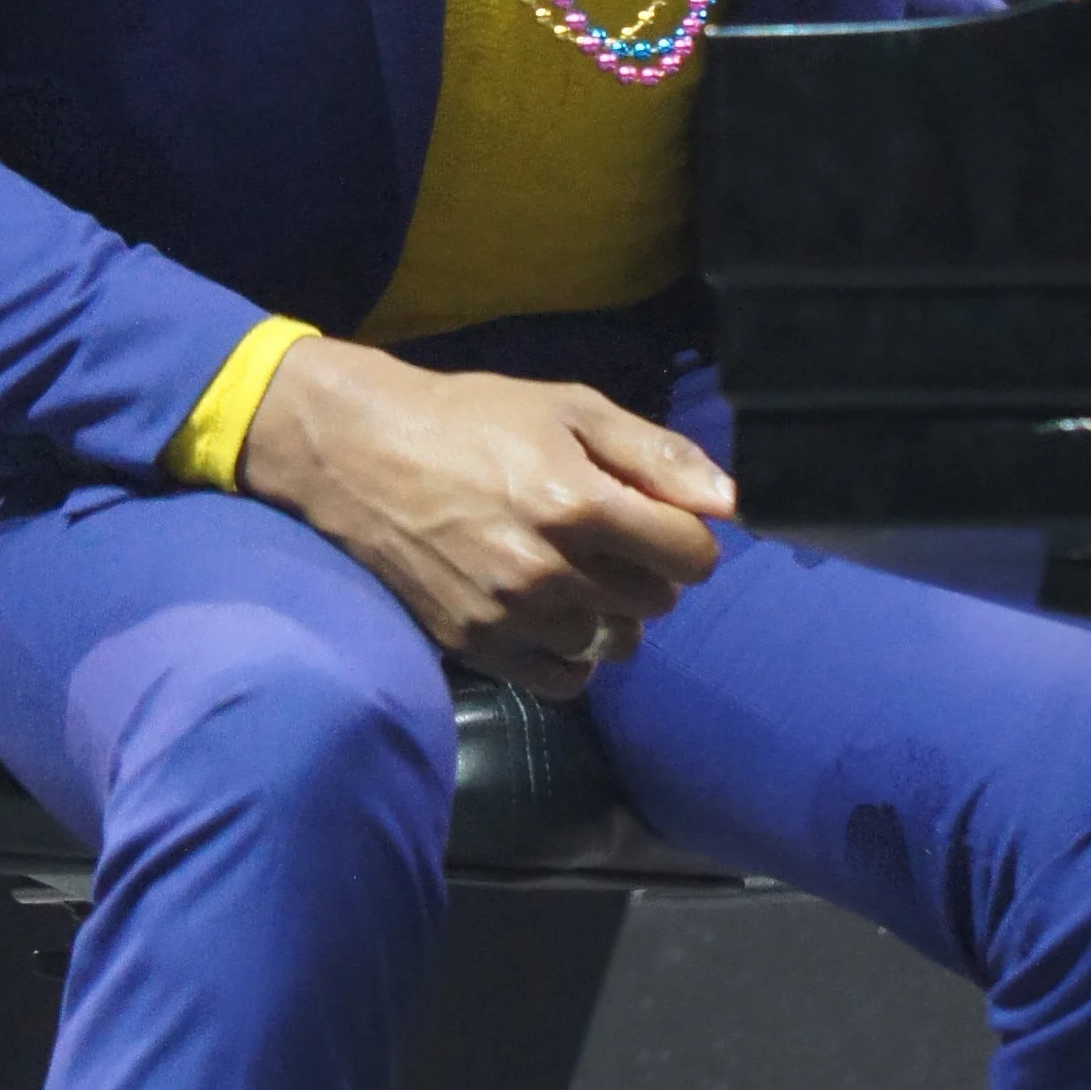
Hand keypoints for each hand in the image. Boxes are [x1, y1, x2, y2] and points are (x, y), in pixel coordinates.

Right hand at [238, 337, 733, 702]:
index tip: (660, 522)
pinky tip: (553, 617)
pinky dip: (572, 657)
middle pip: (655, 602)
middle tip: (606, 538)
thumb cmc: (470, 420)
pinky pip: (562, 681)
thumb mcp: (568, 408)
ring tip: (572, 573)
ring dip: (607, 614)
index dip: (687, 537)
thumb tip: (731, 502)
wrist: (360, 455)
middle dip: (647, 570)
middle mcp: (547, 569)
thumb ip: (657, 455)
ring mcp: (509, 614)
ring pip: (611, 643)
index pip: (691, 556)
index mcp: (578, 503)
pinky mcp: (475, 646)